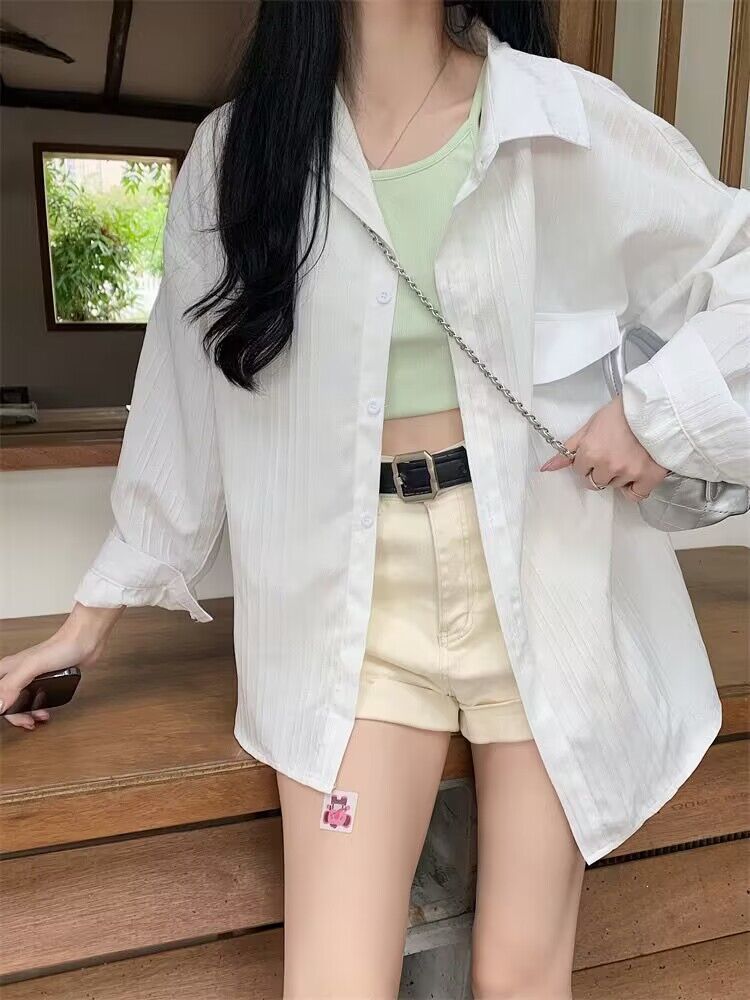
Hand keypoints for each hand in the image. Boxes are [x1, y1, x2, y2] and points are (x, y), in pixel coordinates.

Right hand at [0, 604, 122, 729]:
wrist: (85, 640)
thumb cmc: (61, 647)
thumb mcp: (32, 667)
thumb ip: (13, 685)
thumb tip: (0, 705)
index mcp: (8, 670)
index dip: (7, 712)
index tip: (21, 720)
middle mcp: (16, 673)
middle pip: (7, 702)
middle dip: (17, 715)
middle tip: (30, 722)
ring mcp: (31, 676)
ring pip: (20, 701)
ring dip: (28, 713)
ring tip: (40, 717)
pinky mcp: (46, 679)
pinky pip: (35, 698)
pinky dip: (38, 707)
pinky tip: (46, 710)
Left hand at [539, 395, 668, 500]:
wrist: (654, 407)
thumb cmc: (621, 413)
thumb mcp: (590, 426)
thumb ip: (569, 449)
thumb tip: (547, 468)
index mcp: (590, 452)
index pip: (579, 469)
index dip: (587, 460)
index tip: (598, 449)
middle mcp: (607, 465)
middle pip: (595, 481)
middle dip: (600, 471)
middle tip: (613, 453)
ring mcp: (628, 473)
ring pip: (614, 486)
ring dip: (618, 476)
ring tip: (629, 456)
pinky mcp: (648, 477)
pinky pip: (635, 495)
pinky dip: (634, 488)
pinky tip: (636, 473)